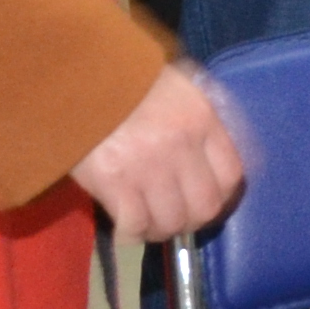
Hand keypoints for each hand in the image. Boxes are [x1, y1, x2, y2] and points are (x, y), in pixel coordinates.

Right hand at [71, 60, 249, 239]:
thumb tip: (208, 156)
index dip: (220, 196)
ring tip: (149, 222)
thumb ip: (196, 120)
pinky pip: (135, 225)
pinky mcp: (114, 182)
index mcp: (201, 119)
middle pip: (205, 207)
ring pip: (171, 222)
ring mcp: (148, 167)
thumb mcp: (177, 87)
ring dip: (161, 229)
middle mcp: (181, 146)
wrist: (78, 76)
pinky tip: (127, 225)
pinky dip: (132, 232)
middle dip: (192, 220)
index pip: (231, 175)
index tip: (204, 200)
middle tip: (175, 217)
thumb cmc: (128, 78)